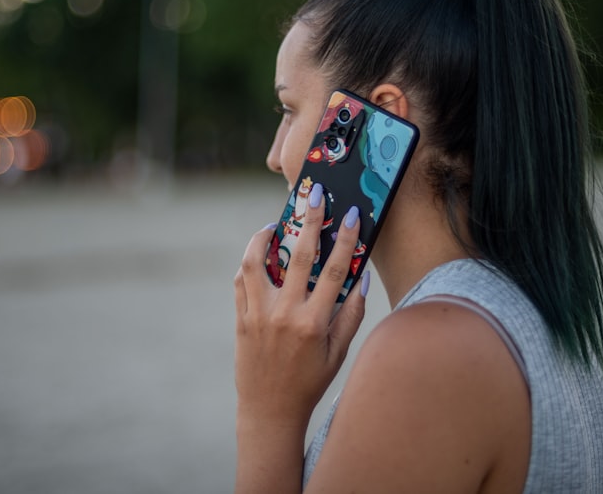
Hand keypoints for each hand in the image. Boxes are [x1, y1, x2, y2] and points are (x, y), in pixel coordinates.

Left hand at [234, 182, 368, 429]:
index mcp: (313, 323)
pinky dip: (249, 262)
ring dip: (264, 236)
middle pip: (299, 256)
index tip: (351, 214)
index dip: (344, 239)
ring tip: (276, 223)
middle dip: (309, 220)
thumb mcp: (339, 353)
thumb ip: (351, 315)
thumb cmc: (310, 381)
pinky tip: (261, 254)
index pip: (333, 271)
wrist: (269, 409)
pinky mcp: (240, 318)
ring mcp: (258, 314)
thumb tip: (362, 279)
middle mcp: (284, 314)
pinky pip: (241, 281)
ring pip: (256, 262)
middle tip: (315, 194)